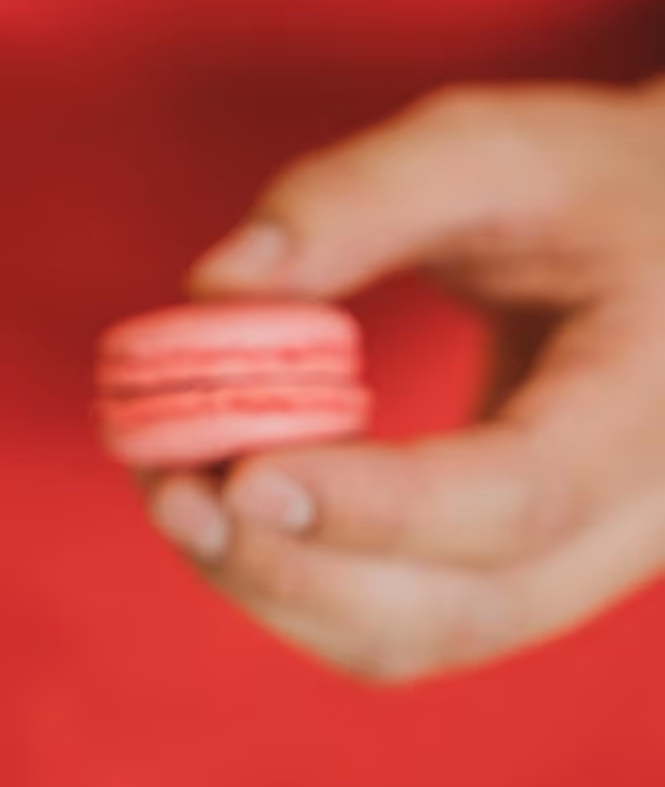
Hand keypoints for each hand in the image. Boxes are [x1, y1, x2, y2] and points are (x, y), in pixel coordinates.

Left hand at [148, 82, 664, 681]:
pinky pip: (403, 624)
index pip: (525, 496)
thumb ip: (359, 197)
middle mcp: (645, 517)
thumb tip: (211, 285)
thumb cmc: (594, 181)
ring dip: (274, 583)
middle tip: (170, 492)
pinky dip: (296, 579)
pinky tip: (219, 501)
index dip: (377, 505)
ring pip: (419, 640)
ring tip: (170, 488)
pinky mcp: (524, 579)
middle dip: (293, 569)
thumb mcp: (496, 146)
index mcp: (659, 403)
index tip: (242, 474)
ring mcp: (588, 569)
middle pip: (462, 611)